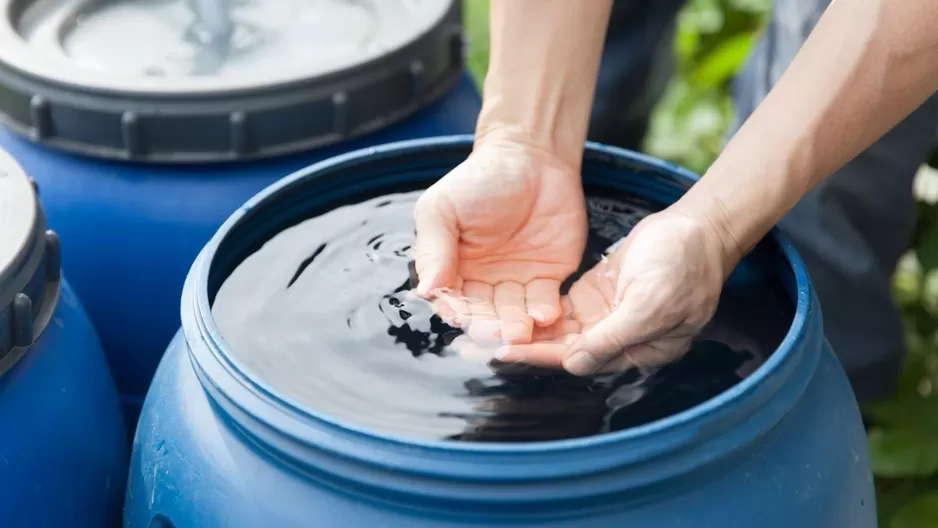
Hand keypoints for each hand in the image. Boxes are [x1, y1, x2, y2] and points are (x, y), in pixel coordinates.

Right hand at [413, 139, 587, 344]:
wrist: (531, 156)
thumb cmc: (480, 178)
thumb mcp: (443, 208)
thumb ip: (433, 248)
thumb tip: (425, 290)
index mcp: (453, 269)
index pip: (451, 299)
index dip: (456, 310)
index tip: (461, 317)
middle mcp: (483, 282)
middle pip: (484, 314)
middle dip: (489, 326)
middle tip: (496, 334)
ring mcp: (517, 282)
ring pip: (514, 315)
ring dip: (517, 326)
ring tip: (521, 331)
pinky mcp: (548, 278)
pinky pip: (546, 303)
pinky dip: (545, 312)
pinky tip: (545, 316)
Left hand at [493, 209, 732, 374]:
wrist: (698, 227)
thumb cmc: (684, 263)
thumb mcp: (652, 302)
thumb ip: (614, 336)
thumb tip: (575, 364)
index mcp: (637, 350)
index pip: (580, 358)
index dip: (541, 356)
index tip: (504, 352)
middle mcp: (618, 340)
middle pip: (564, 350)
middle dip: (524, 347)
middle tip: (482, 342)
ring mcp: (606, 318)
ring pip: (559, 332)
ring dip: (526, 332)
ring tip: (487, 328)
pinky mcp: (596, 297)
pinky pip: (562, 311)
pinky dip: (538, 312)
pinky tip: (507, 308)